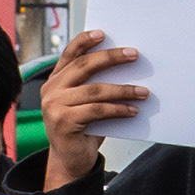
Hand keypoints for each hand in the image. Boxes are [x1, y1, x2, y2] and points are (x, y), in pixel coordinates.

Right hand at [40, 30, 147, 190]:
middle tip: (134, 54)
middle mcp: (51, 91)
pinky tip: (133, 110)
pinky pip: (97, 110)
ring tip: (143, 91)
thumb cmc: (82, 128)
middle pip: (84, 67)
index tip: (103, 34)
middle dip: (111, 58)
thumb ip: (93, 84)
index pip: (69, 55)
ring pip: (94, 90)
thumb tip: (124, 65)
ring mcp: (54, 106)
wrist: (70, 161)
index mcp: (55, 81)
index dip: (85, 41)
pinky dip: (118, 109)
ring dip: (123, 89)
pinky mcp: (63, 122)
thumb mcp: (85, 102)